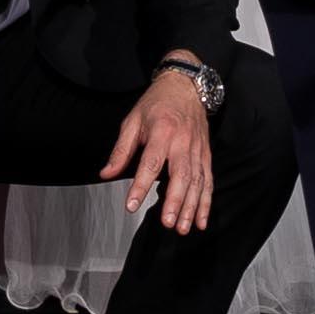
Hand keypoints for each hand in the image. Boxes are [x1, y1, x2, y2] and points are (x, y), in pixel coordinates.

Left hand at [100, 61, 223, 233]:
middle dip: (176, 202)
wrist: (186, 86)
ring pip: (198, 181)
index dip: (140, 186)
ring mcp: (197, 149)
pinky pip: (208, 181)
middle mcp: (182, 142)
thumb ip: (121, 150)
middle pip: (181, 175)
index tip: (131, 205)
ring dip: (192, 207)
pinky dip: (206, 202)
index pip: (151, 163)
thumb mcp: (132, 121)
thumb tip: (106, 174)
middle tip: (168, 223)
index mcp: (162, 132)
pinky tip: (201, 221)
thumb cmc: (156, 104)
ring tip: (183, 228)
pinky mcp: (206, 155)